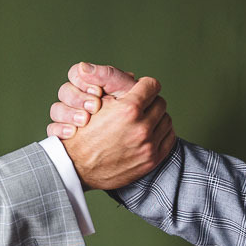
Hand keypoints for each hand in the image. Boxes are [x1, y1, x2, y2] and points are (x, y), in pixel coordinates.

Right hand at [46, 62, 140, 137]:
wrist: (133, 143)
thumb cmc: (135, 112)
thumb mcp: (125, 92)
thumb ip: (109, 76)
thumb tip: (84, 67)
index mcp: (91, 84)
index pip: (76, 74)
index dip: (84, 82)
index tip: (98, 91)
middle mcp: (78, 98)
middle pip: (64, 91)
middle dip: (78, 98)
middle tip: (94, 106)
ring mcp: (69, 117)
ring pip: (56, 109)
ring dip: (69, 113)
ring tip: (84, 121)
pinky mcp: (64, 134)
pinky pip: (52, 130)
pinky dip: (60, 130)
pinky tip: (72, 133)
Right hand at [61, 74, 174, 189]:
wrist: (77, 168)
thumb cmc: (82, 134)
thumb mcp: (95, 105)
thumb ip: (116, 89)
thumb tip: (134, 77)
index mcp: (128, 109)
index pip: (151, 85)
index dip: (145, 85)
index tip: (142, 88)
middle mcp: (141, 127)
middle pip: (160, 103)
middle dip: (150, 101)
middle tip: (141, 105)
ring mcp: (148, 145)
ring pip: (166, 119)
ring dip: (157, 117)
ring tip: (144, 119)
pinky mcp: (152, 160)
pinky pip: (169, 138)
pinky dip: (162, 132)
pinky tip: (151, 132)